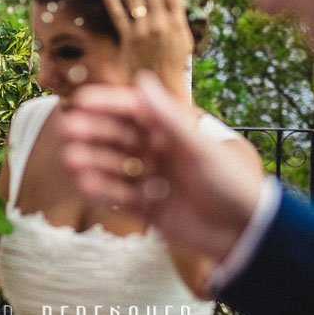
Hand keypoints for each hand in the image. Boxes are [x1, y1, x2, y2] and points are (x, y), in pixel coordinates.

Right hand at [60, 72, 264, 262]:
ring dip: (93, 161)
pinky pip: (120, 195)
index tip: (81, 101)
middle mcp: (159, 150)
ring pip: (115, 166)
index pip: (134, 110)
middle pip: (119, 137)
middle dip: (93, 133)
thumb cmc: (230, 183)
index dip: (107, 104)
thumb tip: (141, 80)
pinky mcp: (149, 207)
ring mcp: (152, 178)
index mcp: (173, 129)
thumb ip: (167, 118)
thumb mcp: (198, 149)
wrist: (245, 234)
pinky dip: (103, 190)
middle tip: (67, 130)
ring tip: (70, 159)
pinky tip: (85, 185)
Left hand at [101, 0, 192, 102]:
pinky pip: (118, 17)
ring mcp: (142, 31)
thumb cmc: (174, 63)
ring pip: (135, 0)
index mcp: (176, 23)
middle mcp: (160, 25)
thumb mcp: (184, 40)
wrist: (161, 86)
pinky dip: (112, 2)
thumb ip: (178, 19)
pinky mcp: (128, 39)